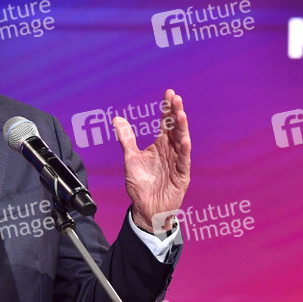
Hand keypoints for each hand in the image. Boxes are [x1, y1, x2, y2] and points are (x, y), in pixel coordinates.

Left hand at [113, 89, 190, 232]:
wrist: (145, 208)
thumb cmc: (140, 184)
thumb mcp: (130, 158)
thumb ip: (126, 138)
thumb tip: (117, 119)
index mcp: (160, 145)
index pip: (165, 123)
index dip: (167, 109)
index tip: (169, 93)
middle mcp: (171, 151)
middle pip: (175, 128)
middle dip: (176, 113)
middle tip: (175, 98)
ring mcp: (177, 162)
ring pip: (182, 141)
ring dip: (182, 128)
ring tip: (181, 113)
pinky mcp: (181, 176)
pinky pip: (184, 161)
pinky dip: (184, 150)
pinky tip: (185, 139)